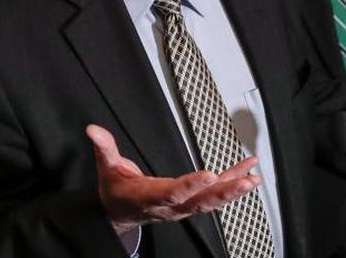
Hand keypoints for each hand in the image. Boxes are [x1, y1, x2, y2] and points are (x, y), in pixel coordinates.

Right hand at [86, 124, 260, 234]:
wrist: (119, 215)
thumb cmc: (116, 192)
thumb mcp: (106, 169)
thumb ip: (104, 148)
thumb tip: (93, 130)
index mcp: (150, 196)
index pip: (173, 192)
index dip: (191, 185)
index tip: (209, 174)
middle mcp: (170, 205)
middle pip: (200, 202)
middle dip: (224, 193)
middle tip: (245, 182)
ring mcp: (182, 206)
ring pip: (211, 202)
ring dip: (234, 190)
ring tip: (253, 178)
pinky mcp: (191, 201)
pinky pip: (214, 194)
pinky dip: (232, 183)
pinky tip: (248, 173)